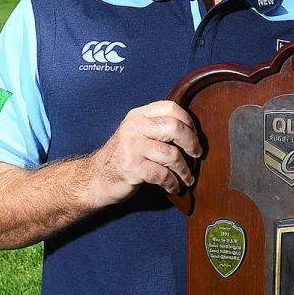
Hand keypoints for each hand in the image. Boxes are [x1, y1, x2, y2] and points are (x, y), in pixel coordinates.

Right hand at [85, 100, 201, 207]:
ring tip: (188, 178)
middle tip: (197, 154)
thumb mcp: (137, 134)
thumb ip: (158, 128)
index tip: (195, 134)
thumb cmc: (124, 157)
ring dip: (185, 170)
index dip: (188, 120)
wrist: (96, 179)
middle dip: (192, 143)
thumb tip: (193, 133)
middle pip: (175, 128)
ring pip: (172, 155)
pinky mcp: (132, 168)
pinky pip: (163, 174)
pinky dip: (173, 183)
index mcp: (138, 116)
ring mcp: (132, 147)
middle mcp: (134, 128)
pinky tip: (174, 187)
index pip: (170, 108)